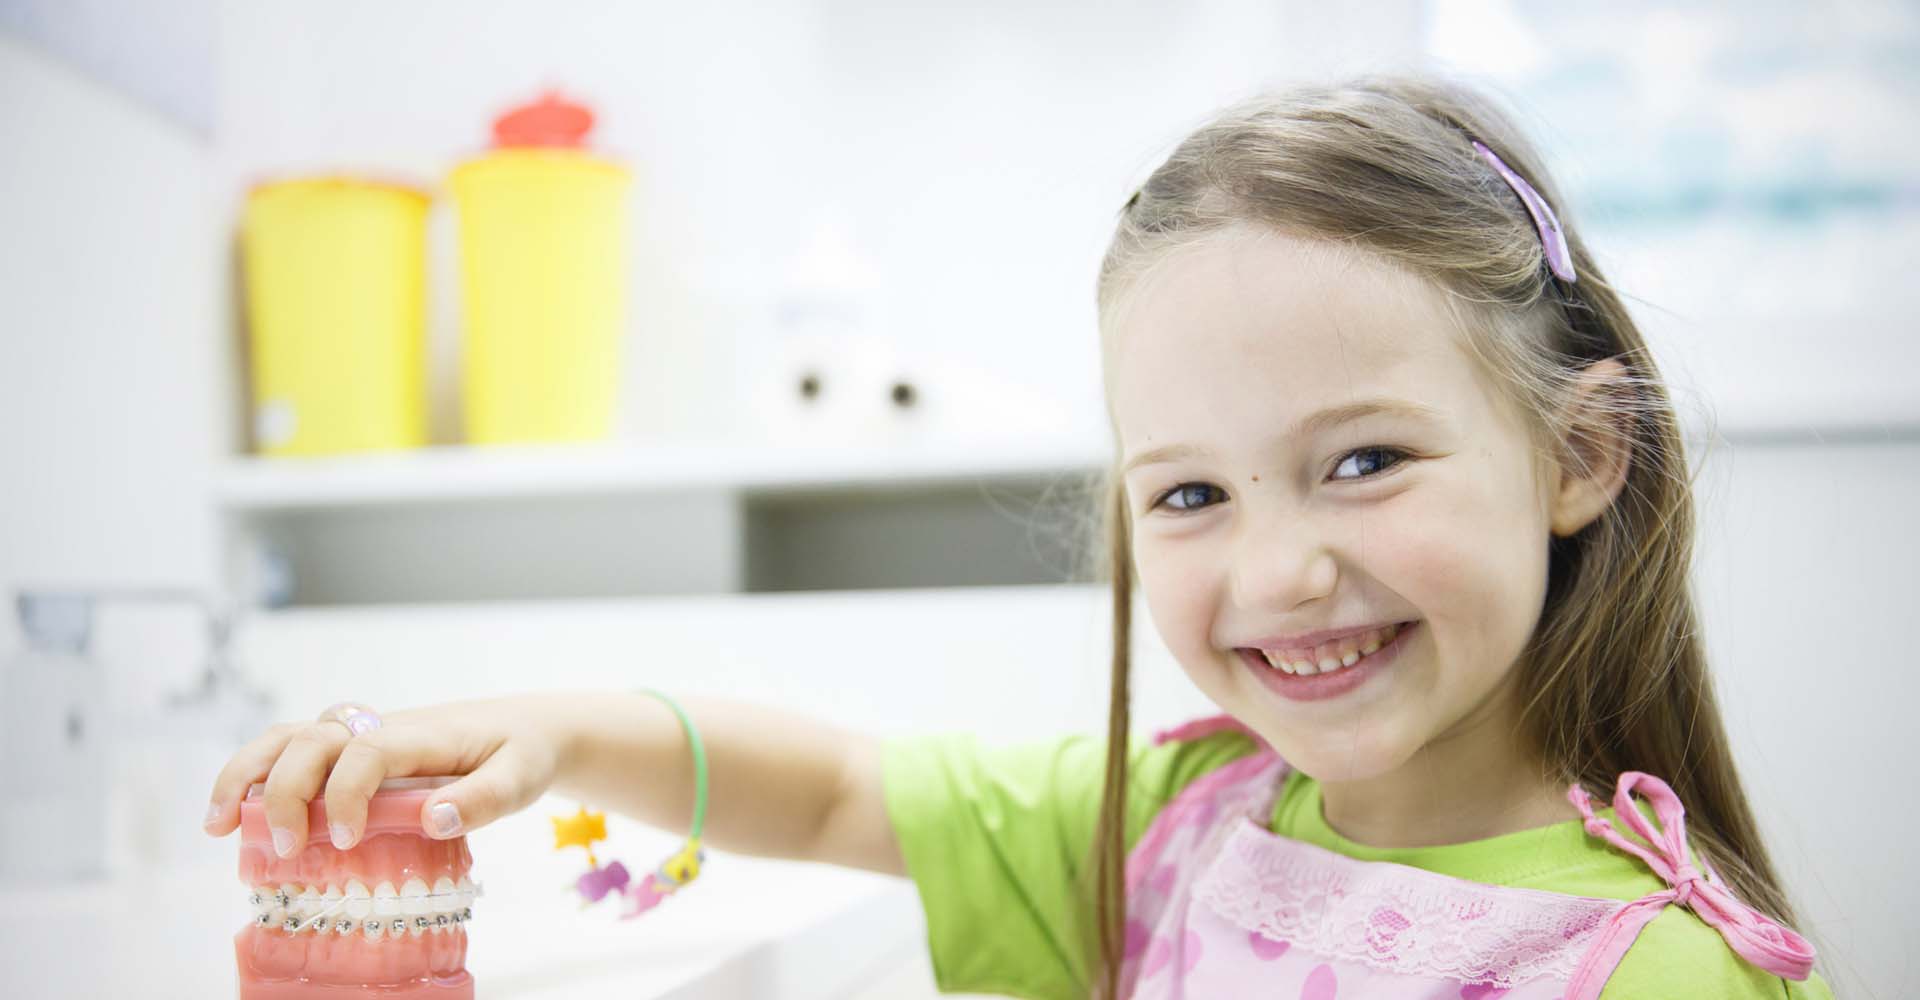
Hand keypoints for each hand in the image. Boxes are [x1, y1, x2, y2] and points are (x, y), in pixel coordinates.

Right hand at [202, 696, 567, 853]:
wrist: (527, 728)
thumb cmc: (522, 754)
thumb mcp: (522, 777)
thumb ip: (485, 798)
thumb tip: (433, 818)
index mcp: (422, 734)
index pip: (367, 750)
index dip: (346, 791)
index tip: (346, 839)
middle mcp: (382, 727)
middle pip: (313, 739)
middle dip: (285, 790)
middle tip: (290, 849)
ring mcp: (361, 737)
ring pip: (288, 738)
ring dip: (246, 775)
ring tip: (216, 825)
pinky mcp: (350, 753)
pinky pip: (292, 754)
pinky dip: (254, 778)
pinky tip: (233, 821)